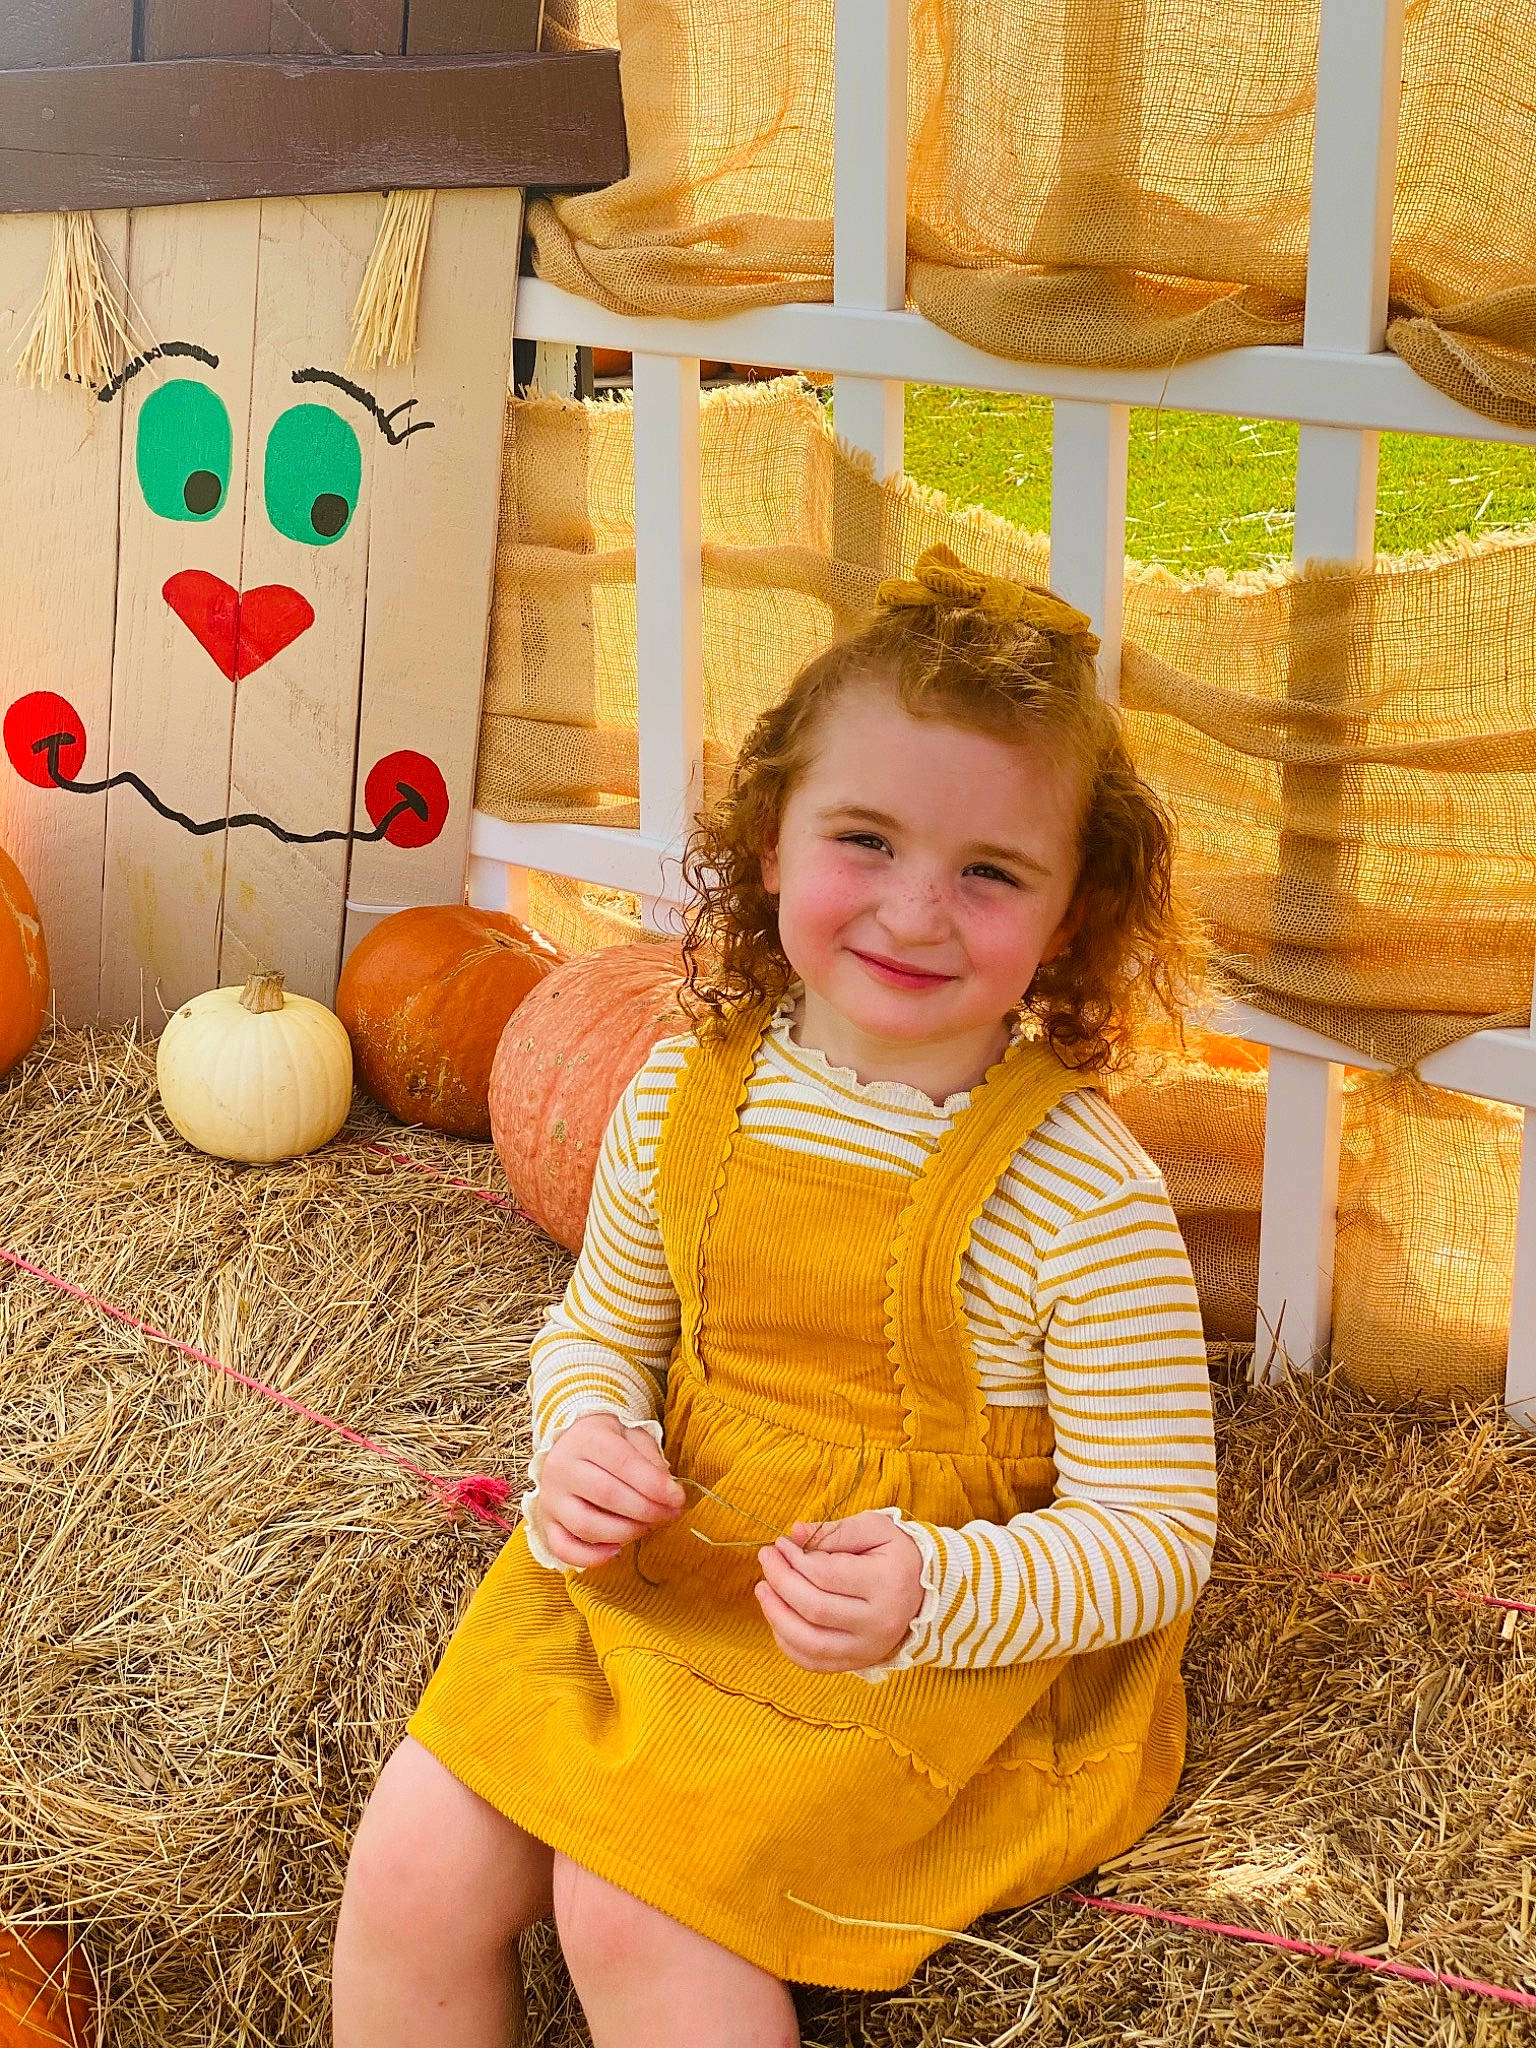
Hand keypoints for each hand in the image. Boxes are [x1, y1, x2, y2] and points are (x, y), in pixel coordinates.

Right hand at [536, 1413, 684, 1568]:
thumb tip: (667, 1492)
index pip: (623, 1463)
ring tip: (647, 1527)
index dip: (654, 1484)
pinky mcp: (546, 1522)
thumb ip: (650, 1459)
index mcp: (585, 1439)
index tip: (678, 1498)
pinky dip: (590, 1557)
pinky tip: (616, 1552)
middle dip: (647, 1510)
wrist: (568, 1444)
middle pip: (607, 1495)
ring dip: (625, 1532)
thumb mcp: (631, 1435)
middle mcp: (561, 1468)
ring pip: (586, 1525)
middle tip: (670, 1514)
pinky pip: (563, 1548)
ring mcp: (550, 1498)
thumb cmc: (607, 1441)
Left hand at [755, 1512, 924, 1672]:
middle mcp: (879, 1623)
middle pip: (814, 1609)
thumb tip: (795, 1533)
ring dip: (776, 1615)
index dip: (794, 1558)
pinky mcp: (858, 1663)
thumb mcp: (874, 1529)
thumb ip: (834, 1531)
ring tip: (763, 1589)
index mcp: (887, 1583)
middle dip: (780, 1582)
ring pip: (810, 1642)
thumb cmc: (896, 1554)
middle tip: (766, 1559)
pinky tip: (778, 1617)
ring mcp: (869, 1649)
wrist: (924, 1591)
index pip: (825, 1575)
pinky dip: (788, 1643)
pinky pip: (813, 1662)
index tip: (781, 1543)